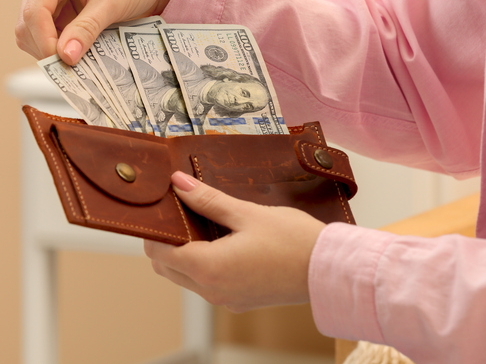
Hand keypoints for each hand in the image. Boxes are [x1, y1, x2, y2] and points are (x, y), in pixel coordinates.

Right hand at [15, 0, 177, 63]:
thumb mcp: (113, 2)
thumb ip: (86, 29)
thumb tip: (65, 57)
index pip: (34, 10)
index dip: (45, 40)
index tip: (64, 63)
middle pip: (28, 23)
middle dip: (47, 47)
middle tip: (73, 68)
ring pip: (33, 33)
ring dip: (53, 50)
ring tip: (80, 60)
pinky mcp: (58, 9)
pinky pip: (48, 35)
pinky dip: (61, 48)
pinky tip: (80, 54)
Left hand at [144, 171, 325, 312]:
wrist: (331, 270)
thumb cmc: (294, 240)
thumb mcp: (247, 213)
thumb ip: (208, 200)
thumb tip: (178, 184)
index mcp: (209, 269)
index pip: (159, 253)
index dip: (155, 230)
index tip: (164, 207)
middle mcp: (212, 290)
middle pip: (167, 268)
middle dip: (166, 241)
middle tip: (181, 211)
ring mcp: (225, 299)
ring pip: (185, 277)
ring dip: (184, 253)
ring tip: (201, 223)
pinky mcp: (239, 300)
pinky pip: (207, 284)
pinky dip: (202, 264)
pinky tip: (220, 241)